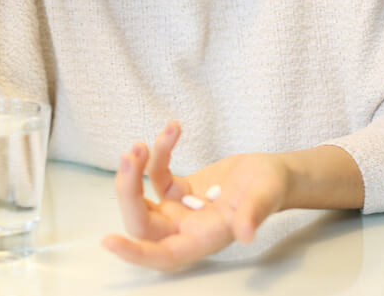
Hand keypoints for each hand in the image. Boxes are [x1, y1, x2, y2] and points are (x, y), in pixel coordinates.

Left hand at [101, 121, 291, 270]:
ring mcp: (179, 208)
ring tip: (143, 143)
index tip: (108, 241)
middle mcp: (185, 228)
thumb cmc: (273, 188)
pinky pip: (156, 173)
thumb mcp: (266, 196)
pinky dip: (159, 151)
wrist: (275, 173)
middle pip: (141, 221)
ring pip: (141, 197)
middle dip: (128, 190)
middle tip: (131, 155)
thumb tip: (246, 234)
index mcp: (203, 239)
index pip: (162, 255)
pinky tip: (173, 128)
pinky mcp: (178, 189)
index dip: (135, 253)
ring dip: (136, 170)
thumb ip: (253, 214)